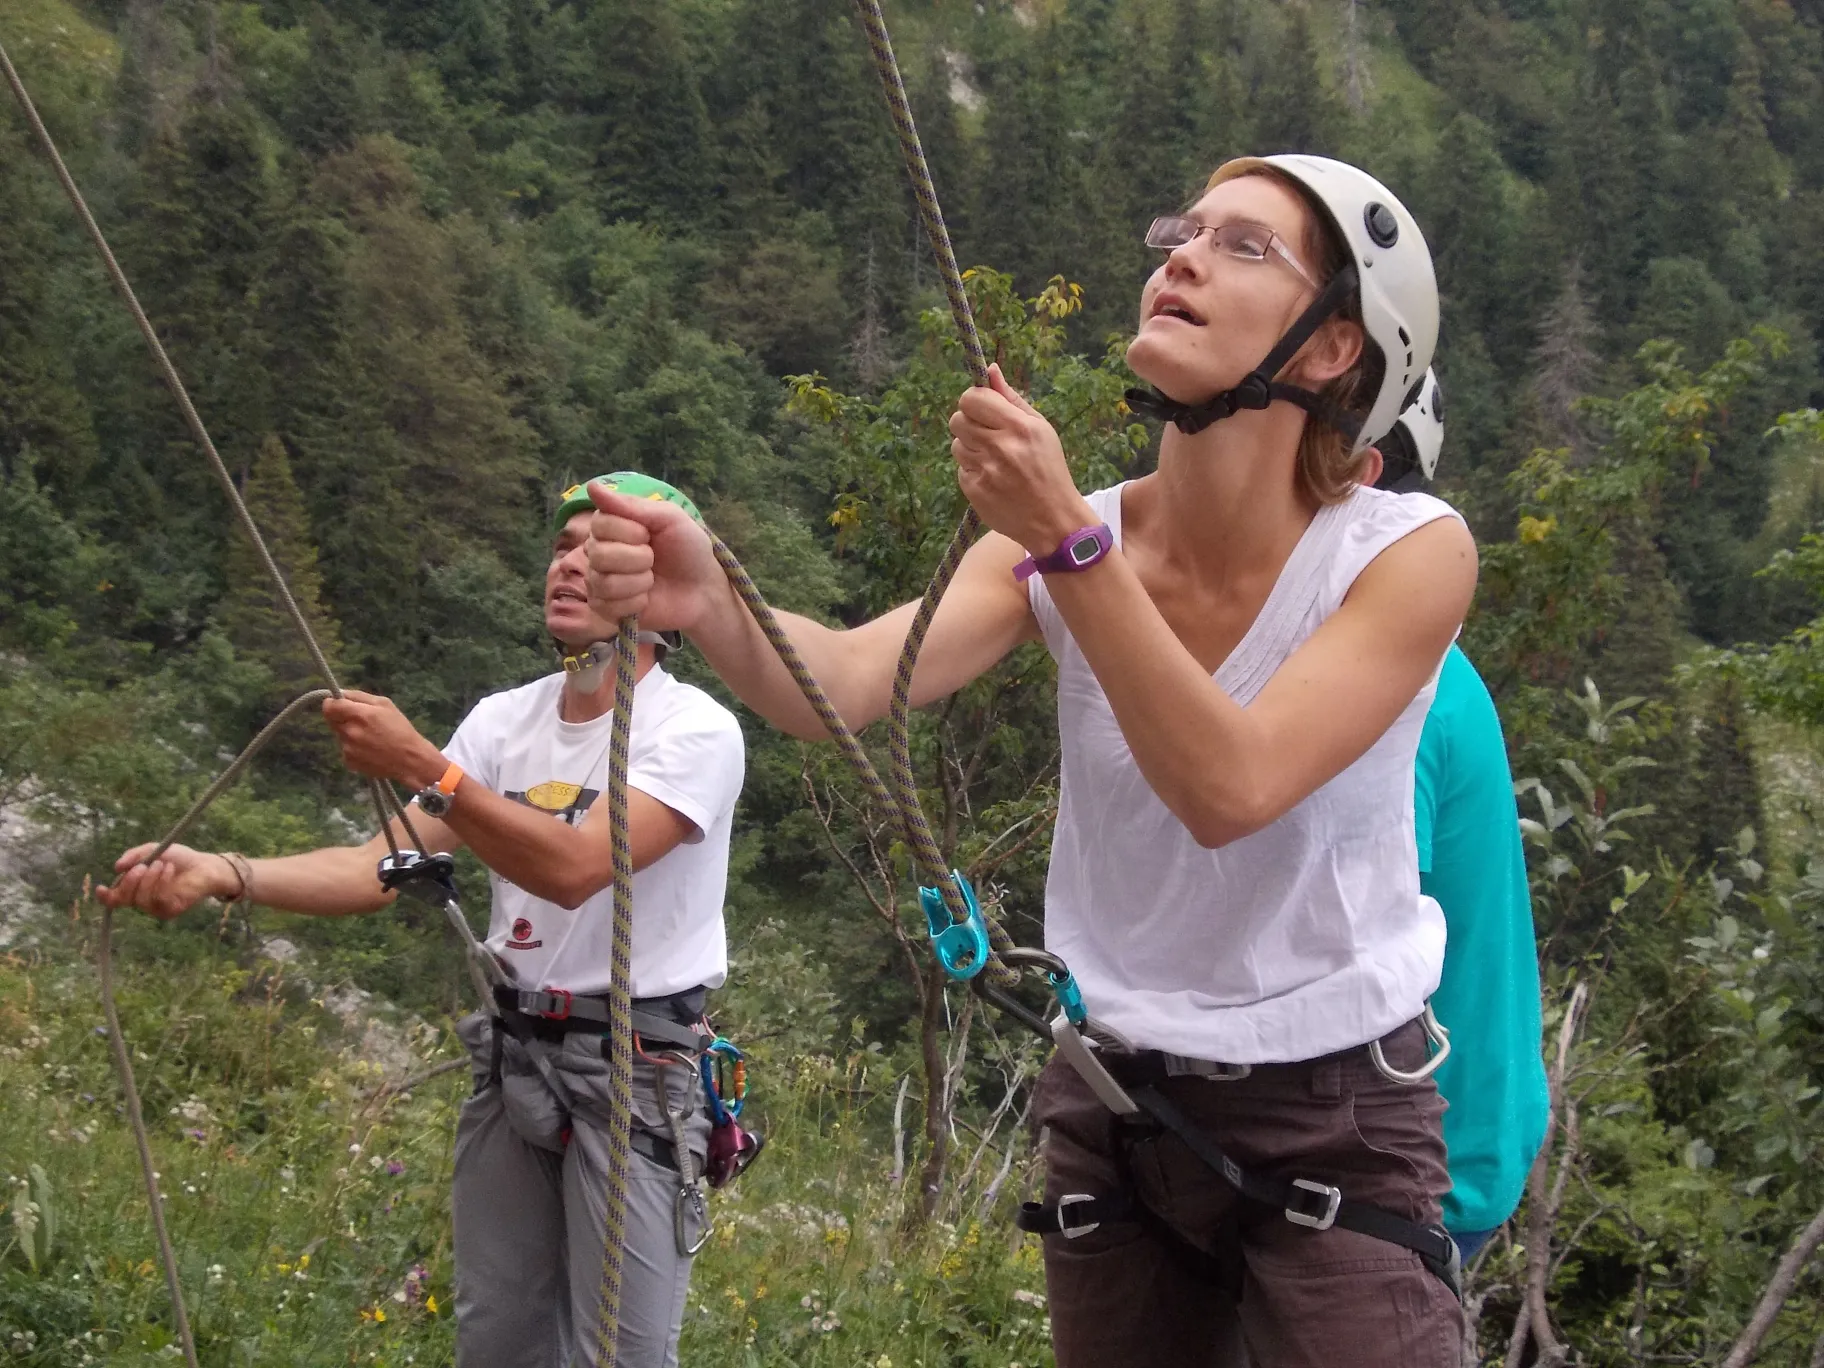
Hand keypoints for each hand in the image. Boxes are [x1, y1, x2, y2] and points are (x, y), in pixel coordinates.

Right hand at [96, 843, 235, 921]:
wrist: (204, 865)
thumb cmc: (179, 858)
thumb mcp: (153, 850)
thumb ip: (134, 856)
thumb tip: (117, 867)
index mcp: (135, 887)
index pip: (114, 898)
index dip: (104, 897)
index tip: (101, 888)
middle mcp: (142, 900)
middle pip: (123, 899)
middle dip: (130, 881)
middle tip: (142, 866)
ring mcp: (155, 908)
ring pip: (140, 900)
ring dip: (149, 879)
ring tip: (162, 864)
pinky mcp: (170, 911)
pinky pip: (158, 899)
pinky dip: (162, 882)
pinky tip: (169, 870)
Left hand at [322, 691, 444, 786]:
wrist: (410, 760)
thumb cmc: (400, 729)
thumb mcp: (385, 704)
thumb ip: (359, 696)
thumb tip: (339, 693)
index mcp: (359, 715)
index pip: (329, 706)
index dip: (331, 703)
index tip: (339, 704)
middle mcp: (349, 732)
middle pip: (332, 720)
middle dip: (342, 718)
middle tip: (360, 722)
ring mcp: (347, 749)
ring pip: (339, 735)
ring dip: (348, 733)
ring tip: (369, 738)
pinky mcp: (349, 762)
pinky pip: (345, 749)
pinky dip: (353, 748)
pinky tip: (369, 750)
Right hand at [584, 485, 723, 631]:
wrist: (703, 588)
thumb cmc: (688, 549)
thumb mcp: (669, 518)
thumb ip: (631, 505)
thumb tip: (592, 487)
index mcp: (611, 526)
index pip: (599, 523)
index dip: (629, 531)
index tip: (650, 535)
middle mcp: (599, 551)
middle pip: (597, 553)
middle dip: (637, 557)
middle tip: (654, 560)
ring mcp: (599, 581)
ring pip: (602, 581)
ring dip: (639, 581)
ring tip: (652, 579)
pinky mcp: (606, 609)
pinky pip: (607, 606)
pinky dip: (635, 602)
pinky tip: (646, 599)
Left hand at [948, 363, 1094, 553]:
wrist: (1053, 520)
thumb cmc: (1049, 469)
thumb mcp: (1040, 429)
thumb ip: (1011, 399)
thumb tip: (989, 370)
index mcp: (1019, 427)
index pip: (973, 398)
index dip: (974, 401)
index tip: (982, 409)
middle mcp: (1000, 447)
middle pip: (958, 419)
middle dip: (969, 423)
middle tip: (987, 435)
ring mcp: (985, 471)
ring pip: (956, 444)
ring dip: (970, 448)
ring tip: (994, 460)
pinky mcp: (974, 491)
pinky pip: (961, 469)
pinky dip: (973, 471)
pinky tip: (993, 478)